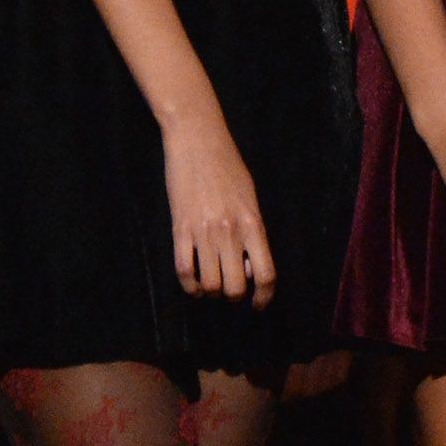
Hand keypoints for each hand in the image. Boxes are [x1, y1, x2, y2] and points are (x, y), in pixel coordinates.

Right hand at [160, 117, 274, 305]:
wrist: (198, 141)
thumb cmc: (228, 166)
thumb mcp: (250, 197)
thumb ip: (253, 231)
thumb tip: (252, 267)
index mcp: (253, 223)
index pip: (266, 274)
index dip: (264, 297)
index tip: (259, 304)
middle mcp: (230, 232)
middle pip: (235, 287)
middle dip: (234, 296)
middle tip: (231, 289)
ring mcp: (203, 232)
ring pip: (210, 284)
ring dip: (211, 291)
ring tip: (212, 283)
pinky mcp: (179, 229)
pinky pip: (184, 270)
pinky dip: (189, 285)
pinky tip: (194, 284)